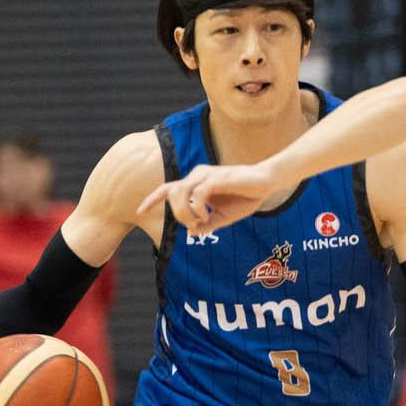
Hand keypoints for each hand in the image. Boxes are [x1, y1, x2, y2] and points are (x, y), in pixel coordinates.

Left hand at [140, 162, 280, 235]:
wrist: (266, 183)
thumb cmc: (244, 198)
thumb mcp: (223, 217)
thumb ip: (207, 224)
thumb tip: (191, 231)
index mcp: (196, 184)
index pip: (168, 189)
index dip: (152, 199)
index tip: (139, 210)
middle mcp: (197, 176)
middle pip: (171, 193)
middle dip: (176, 214)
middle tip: (194, 226)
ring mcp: (206, 175)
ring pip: (180, 192)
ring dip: (185, 212)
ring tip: (201, 221)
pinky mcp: (217, 177)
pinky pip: (198, 194)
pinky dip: (198, 209)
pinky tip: (207, 216)